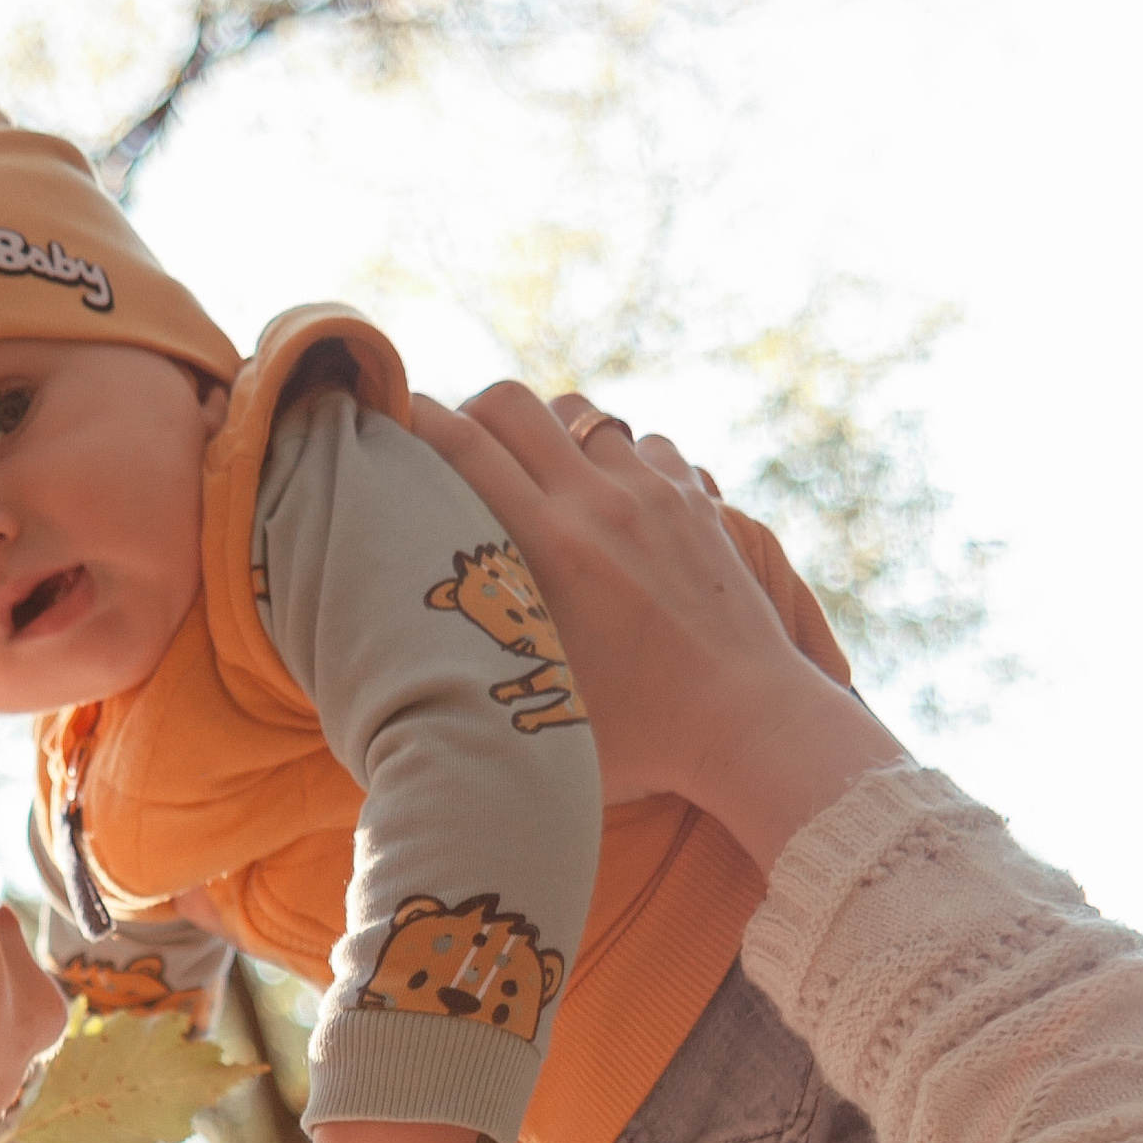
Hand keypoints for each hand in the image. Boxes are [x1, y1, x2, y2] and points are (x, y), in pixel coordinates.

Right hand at [416, 384, 905, 876]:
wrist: (751, 724)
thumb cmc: (639, 740)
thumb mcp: (534, 706)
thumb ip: (474, 661)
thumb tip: (406, 650)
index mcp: (551, 549)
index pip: (463, 446)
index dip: (415, 420)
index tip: (391, 422)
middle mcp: (601, 503)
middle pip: (513, 402)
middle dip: (474, 413)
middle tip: (461, 451)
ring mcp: (655, 493)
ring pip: (581, 413)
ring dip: (549, 436)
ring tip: (540, 480)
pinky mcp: (696, 501)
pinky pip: (644, 445)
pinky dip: (617, 460)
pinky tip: (612, 504)